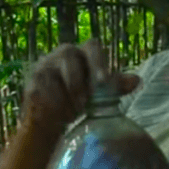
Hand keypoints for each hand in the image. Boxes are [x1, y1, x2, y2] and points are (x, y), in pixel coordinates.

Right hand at [21, 40, 139, 133]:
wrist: (54, 122)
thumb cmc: (81, 102)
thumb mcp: (101, 96)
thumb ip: (115, 87)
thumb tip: (137, 80)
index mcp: (83, 54)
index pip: (92, 46)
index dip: (98, 61)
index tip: (103, 81)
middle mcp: (63, 54)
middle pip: (69, 53)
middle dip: (78, 80)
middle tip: (85, 103)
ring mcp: (44, 65)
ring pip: (54, 70)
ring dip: (65, 93)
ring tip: (74, 112)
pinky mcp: (32, 81)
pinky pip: (41, 88)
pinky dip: (53, 103)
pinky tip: (60, 115)